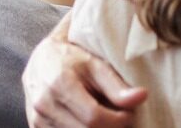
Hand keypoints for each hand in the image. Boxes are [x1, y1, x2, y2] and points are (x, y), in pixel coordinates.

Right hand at [23, 35, 146, 127]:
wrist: (41, 60)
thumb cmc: (72, 59)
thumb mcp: (96, 65)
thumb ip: (117, 85)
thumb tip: (142, 97)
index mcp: (60, 85)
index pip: (94, 117)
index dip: (118, 120)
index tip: (131, 114)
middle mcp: (44, 105)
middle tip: (122, 117)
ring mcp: (37, 119)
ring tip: (107, 117)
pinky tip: (92, 121)